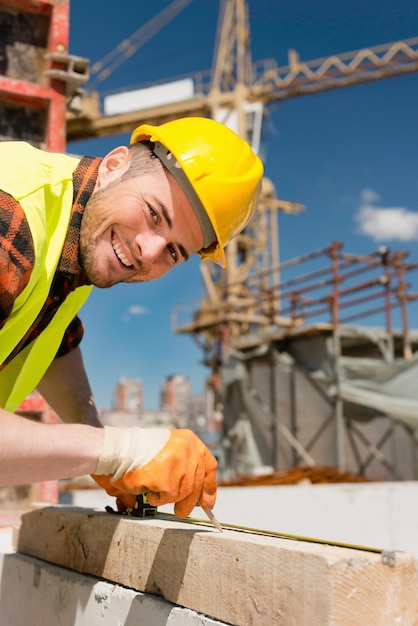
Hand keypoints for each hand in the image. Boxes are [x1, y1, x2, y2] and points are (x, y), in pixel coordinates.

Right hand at [91, 426, 216, 517]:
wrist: (115, 449)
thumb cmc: (136, 452)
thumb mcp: (166, 452)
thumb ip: (182, 468)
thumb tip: (196, 498)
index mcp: (189, 440)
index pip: (209, 466)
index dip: (209, 486)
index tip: (208, 502)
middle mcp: (188, 450)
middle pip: (196, 484)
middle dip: (190, 502)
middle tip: (181, 512)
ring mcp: (179, 465)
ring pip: (182, 494)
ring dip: (167, 497)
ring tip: (152, 488)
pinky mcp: (167, 480)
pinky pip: (166, 498)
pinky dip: (156, 499)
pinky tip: (146, 488)